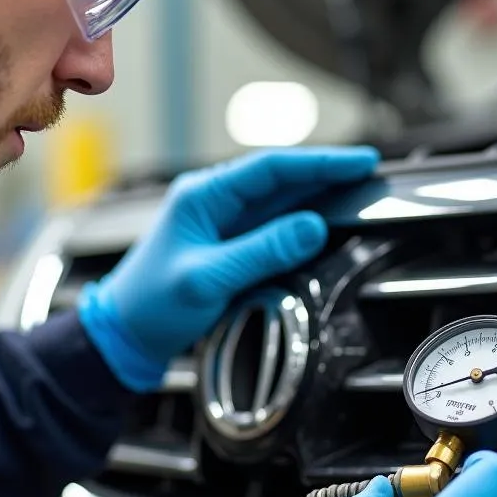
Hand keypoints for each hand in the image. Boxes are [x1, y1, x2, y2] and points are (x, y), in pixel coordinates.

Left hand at [77, 147, 378, 390]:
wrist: (126, 332)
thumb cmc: (152, 304)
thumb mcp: (208, 278)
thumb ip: (261, 251)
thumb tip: (312, 227)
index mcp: (202, 196)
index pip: (270, 168)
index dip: (319, 164)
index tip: (359, 163)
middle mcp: (213, 201)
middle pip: (279, 179)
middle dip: (325, 174)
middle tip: (370, 173)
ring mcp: (222, 223)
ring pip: (278, 201)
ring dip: (316, 195)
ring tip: (358, 192)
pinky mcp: (228, 246)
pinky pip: (272, 227)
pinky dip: (300, 223)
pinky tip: (325, 224)